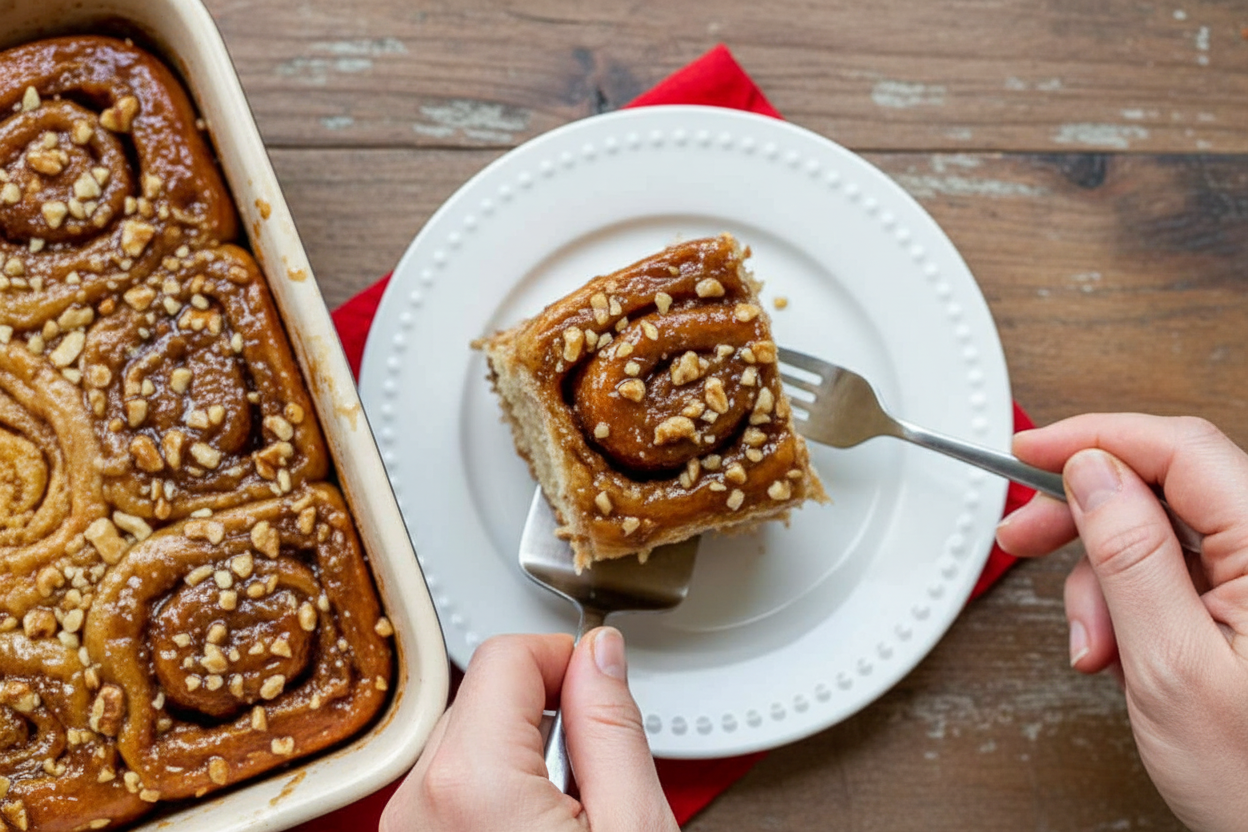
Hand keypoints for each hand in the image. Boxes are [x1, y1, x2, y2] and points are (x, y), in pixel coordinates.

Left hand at [380, 629, 677, 831]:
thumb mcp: (633, 826)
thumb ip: (612, 726)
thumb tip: (600, 653)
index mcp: (472, 780)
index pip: (507, 654)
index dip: (565, 663)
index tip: (598, 695)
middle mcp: (420, 800)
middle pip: (485, 694)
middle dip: (544, 716)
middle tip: (589, 781)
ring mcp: (408, 828)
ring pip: (470, 740)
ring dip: (520, 760)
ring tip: (562, 821)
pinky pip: (452, 788)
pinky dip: (493, 797)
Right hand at [996, 414, 1247, 831]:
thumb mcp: (1172, 666)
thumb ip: (1130, 557)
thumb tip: (1092, 472)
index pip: (1180, 450)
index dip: (1096, 437)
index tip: (1029, 448)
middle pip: (1165, 485)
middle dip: (1085, 513)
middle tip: (1022, 536)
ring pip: (1160, 534)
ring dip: (1102, 581)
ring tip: (1089, 644)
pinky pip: (1173, 574)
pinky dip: (1127, 605)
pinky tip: (1115, 651)